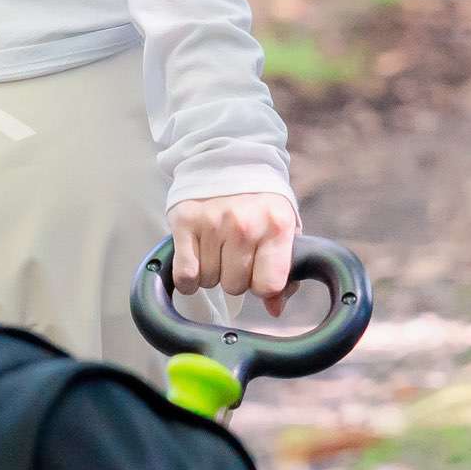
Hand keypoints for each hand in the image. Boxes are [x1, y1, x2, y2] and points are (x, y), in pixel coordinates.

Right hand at [169, 190, 299, 300]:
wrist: (228, 160)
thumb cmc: (260, 202)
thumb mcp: (284, 229)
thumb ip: (285, 270)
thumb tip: (275, 309)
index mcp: (276, 226)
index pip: (269, 285)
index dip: (262, 286)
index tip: (259, 274)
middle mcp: (244, 225)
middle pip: (235, 286)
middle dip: (235, 278)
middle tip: (236, 255)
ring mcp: (213, 223)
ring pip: (209, 282)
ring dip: (212, 273)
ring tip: (218, 249)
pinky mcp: (185, 222)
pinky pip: (185, 275)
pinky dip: (189, 277)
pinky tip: (197, 260)